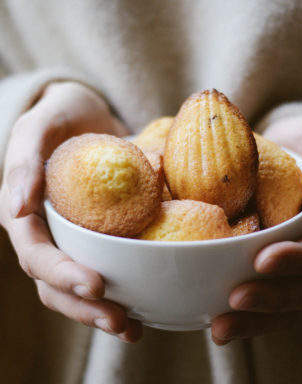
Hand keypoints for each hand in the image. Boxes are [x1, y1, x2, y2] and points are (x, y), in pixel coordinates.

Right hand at [0, 82, 141, 342]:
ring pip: (82, 286)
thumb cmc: (61, 115)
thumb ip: (24, 160)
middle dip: (86, 307)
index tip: (95, 286)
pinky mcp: (104, 235)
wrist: (90, 114)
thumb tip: (15, 210)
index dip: (61, 275)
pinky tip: (147, 306)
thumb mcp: (40, 125)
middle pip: (58, 284)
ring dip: (104, 311)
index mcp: (29, 217)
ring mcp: (77, 238)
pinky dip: (126, 288)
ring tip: (132, 328)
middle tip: (120, 322)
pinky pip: (112, 265)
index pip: (37, 256)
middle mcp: (51, 234)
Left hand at [212, 113, 301, 344]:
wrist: (292, 154)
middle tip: (236, 298)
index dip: (300, 260)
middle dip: (273, 297)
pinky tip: (216, 325)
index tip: (263, 260)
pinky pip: (270, 301)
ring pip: (288, 305)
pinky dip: (247, 318)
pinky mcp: (282, 272)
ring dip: (256, 320)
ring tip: (220, 327)